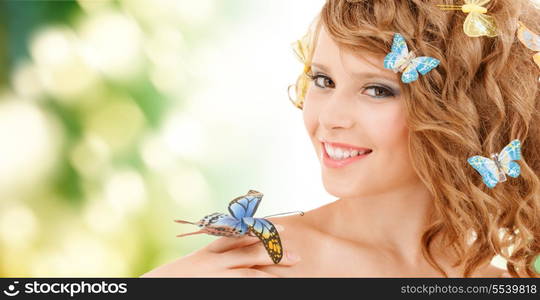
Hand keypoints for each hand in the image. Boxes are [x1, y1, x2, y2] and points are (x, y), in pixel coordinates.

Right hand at [140, 225, 299, 276]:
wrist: (151, 288)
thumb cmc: (171, 280)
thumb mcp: (194, 265)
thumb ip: (213, 258)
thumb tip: (233, 255)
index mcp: (209, 250)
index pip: (240, 235)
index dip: (262, 230)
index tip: (280, 228)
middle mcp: (213, 259)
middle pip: (249, 250)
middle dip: (274, 249)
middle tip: (296, 253)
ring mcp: (214, 274)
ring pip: (249, 270)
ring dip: (273, 268)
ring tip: (293, 268)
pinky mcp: (216, 285)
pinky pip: (243, 283)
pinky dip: (259, 284)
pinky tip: (274, 285)